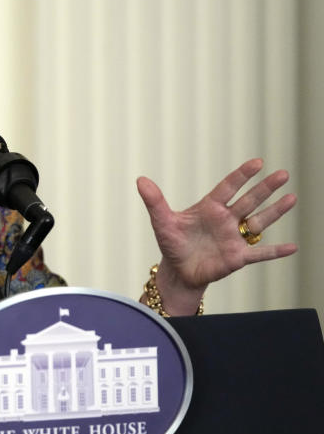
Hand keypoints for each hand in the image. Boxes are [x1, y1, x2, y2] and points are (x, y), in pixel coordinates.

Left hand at [136, 159, 296, 314]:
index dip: (242, 175)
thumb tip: (140, 180)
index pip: (228, 187)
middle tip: (283, 174)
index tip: (258, 162)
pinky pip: (260, 254)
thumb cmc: (171, 243)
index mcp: (209, 207)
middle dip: (265, 188)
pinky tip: (293, 247)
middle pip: (249, 200)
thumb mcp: (161, 222)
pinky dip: (275, 251)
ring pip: (259, 222)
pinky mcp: (237, 258)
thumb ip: (154, 201)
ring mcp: (234, 238)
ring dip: (275, 212)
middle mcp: (226, 220)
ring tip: (292, 198)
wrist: (178, 271)